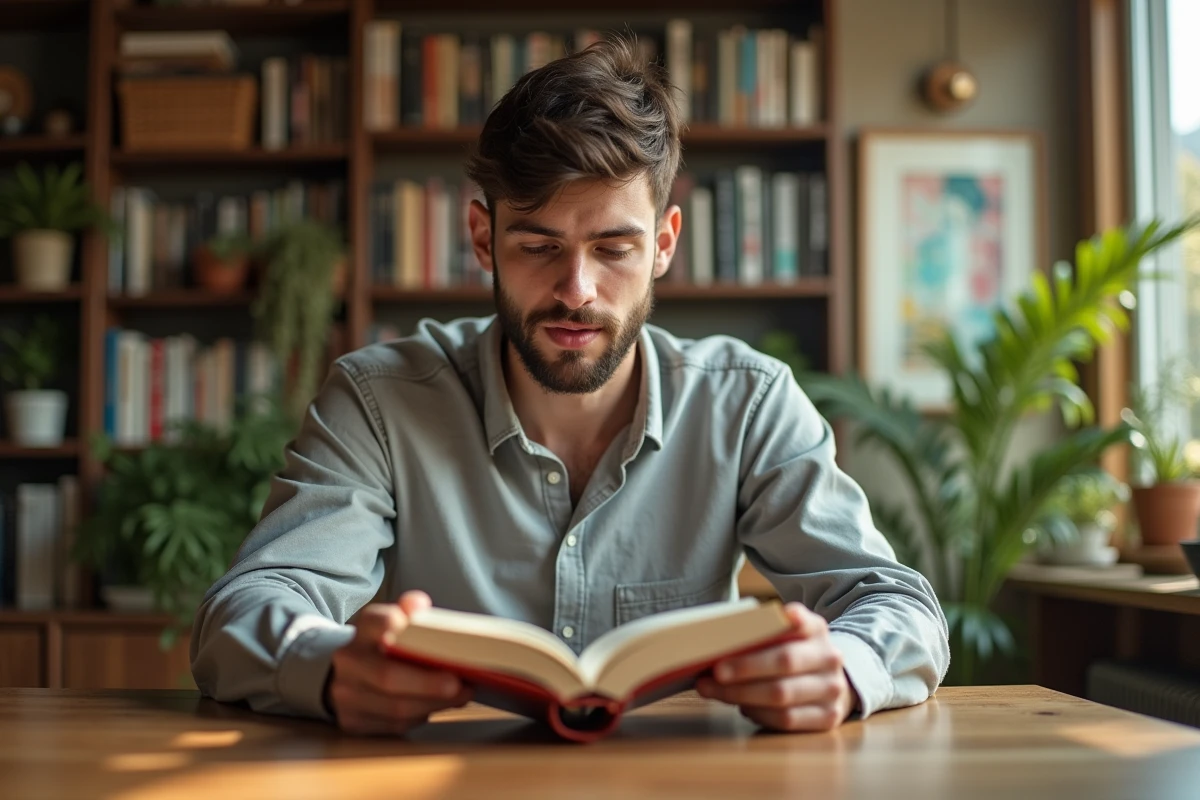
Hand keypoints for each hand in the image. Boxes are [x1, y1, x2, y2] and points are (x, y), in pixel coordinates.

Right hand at [326, 590, 472, 735]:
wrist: (346, 674)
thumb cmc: (384, 647)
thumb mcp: (394, 622)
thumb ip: (410, 612)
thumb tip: (418, 604)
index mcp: (363, 630)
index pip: (377, 623)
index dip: (400, 626)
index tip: (428, 633)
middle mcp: (349, 662)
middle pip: (388, 676)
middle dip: (428, 683)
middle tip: (459, 684)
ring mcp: (346, 694)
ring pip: (394, 707)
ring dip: (433, 704)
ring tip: (461, 695)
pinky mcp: (353, 722)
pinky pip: (394, 725)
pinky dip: (421, 716)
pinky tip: (439, 706)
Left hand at [696, 602, 857, 732]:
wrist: (828, 683)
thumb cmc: (793, 656)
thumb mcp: (786, 637)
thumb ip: (762, 633)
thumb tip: (718, 642)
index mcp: (816, 629)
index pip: (801, 622)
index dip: (787, 621)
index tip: (768, 619)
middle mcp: (829, 657)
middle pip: (786, 661)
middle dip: (746, 667)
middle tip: (716, 671)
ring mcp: (832, 689)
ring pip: (782, 694)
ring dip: (742, 694)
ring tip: (715, 691)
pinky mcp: (828, 717)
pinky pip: (786, 719)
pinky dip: (758, 713)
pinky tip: (741, 706)